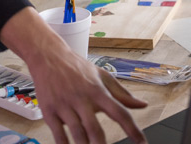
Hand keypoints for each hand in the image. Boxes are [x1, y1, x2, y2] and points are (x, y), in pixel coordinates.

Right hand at [0, 8, 147, 143]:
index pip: (119, 112)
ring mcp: (64, 105)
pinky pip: (58, 135)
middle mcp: (82, 98)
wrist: (48, 56)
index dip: (132, 129)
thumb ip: (122, 94)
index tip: (142, 142)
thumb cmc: (77, 68)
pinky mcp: (49, 111)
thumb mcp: (102, 76)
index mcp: (98, 91)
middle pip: (95, 129)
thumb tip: (142, 105)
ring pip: (77, 134)